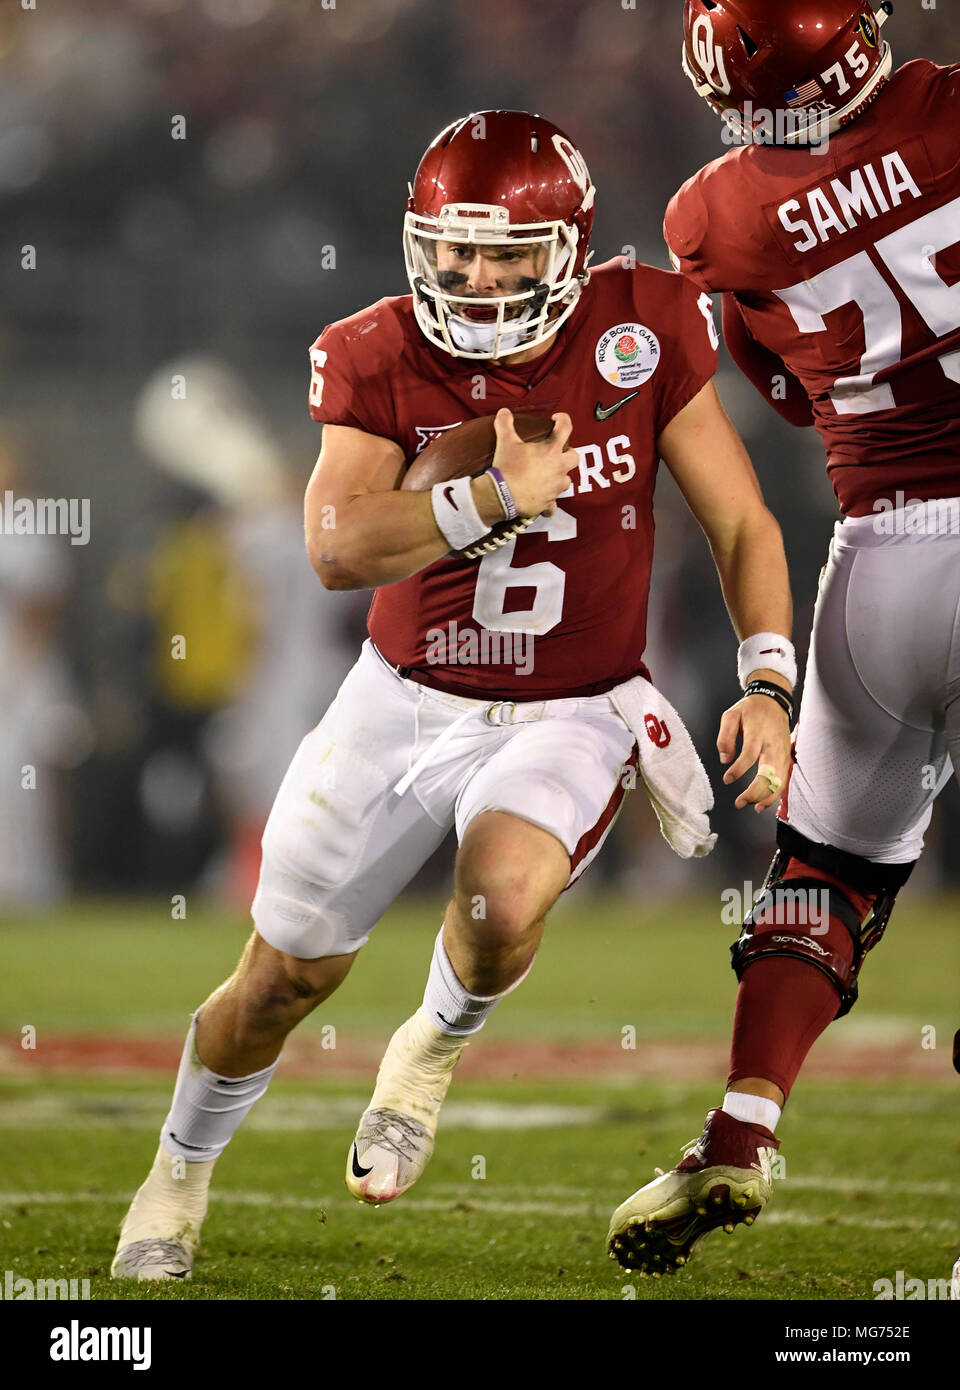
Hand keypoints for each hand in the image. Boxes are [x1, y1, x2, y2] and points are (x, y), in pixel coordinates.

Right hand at [491, 409, 578, 517]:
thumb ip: (505, 424)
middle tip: (556, 452)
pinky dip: (549, 503)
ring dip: (560, 477)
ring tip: (549, 475)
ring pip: (566, 481)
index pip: (565, 428)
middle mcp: (558, 469)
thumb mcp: (505, 442)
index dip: (563, 420)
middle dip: (568, 453)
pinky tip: (543, 501)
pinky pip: (553, 506)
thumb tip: (503, 411)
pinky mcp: (547, 504)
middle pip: (574, 458)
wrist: (501, 495)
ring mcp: (555, 488)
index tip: (557, 419)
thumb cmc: (507, 467)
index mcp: (551, 451)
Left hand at [717, 692, 791, 811]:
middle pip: (768, 773)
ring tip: (752, 807)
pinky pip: (783, 780)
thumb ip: (724, 736)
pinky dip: (774, 793)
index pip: (750, 754)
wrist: (774, 701)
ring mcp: (782, 752)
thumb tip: (725, 759)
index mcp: (758, 732)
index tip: (727, 779)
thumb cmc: (750, 710)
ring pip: (779, 780)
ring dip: (766, 797)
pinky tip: (763, 803)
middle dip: (755, 791)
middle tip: (740, 802)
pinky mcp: (786, 758)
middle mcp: (773, 744)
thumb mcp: (731, 715)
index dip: (739, 770)